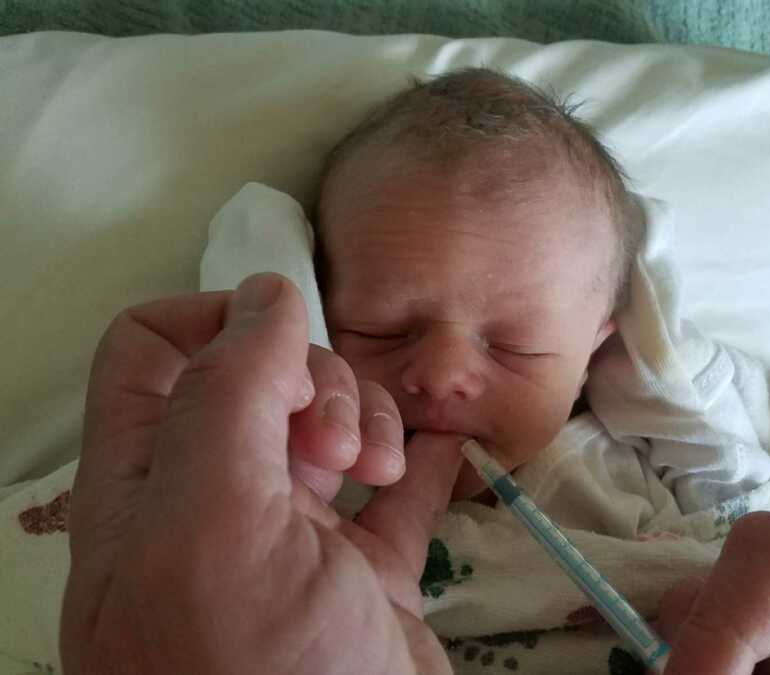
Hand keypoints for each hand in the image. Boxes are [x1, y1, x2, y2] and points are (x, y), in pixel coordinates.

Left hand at [61, 272, 461, 673]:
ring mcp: (293, 542)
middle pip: (258, 381)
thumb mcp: (216, 530)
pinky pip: (396, 494)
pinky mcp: (364, 577)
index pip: (153, 353)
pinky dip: (422, 460)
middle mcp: (213, 505)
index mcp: (148, 489)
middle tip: (336, 442)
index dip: (216, 324)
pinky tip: (446, 446)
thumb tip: (266, 292)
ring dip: (368, 420)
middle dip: (310, 383)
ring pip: (329, 427)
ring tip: (381, 466)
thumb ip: (227, 398)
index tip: (282, 350)